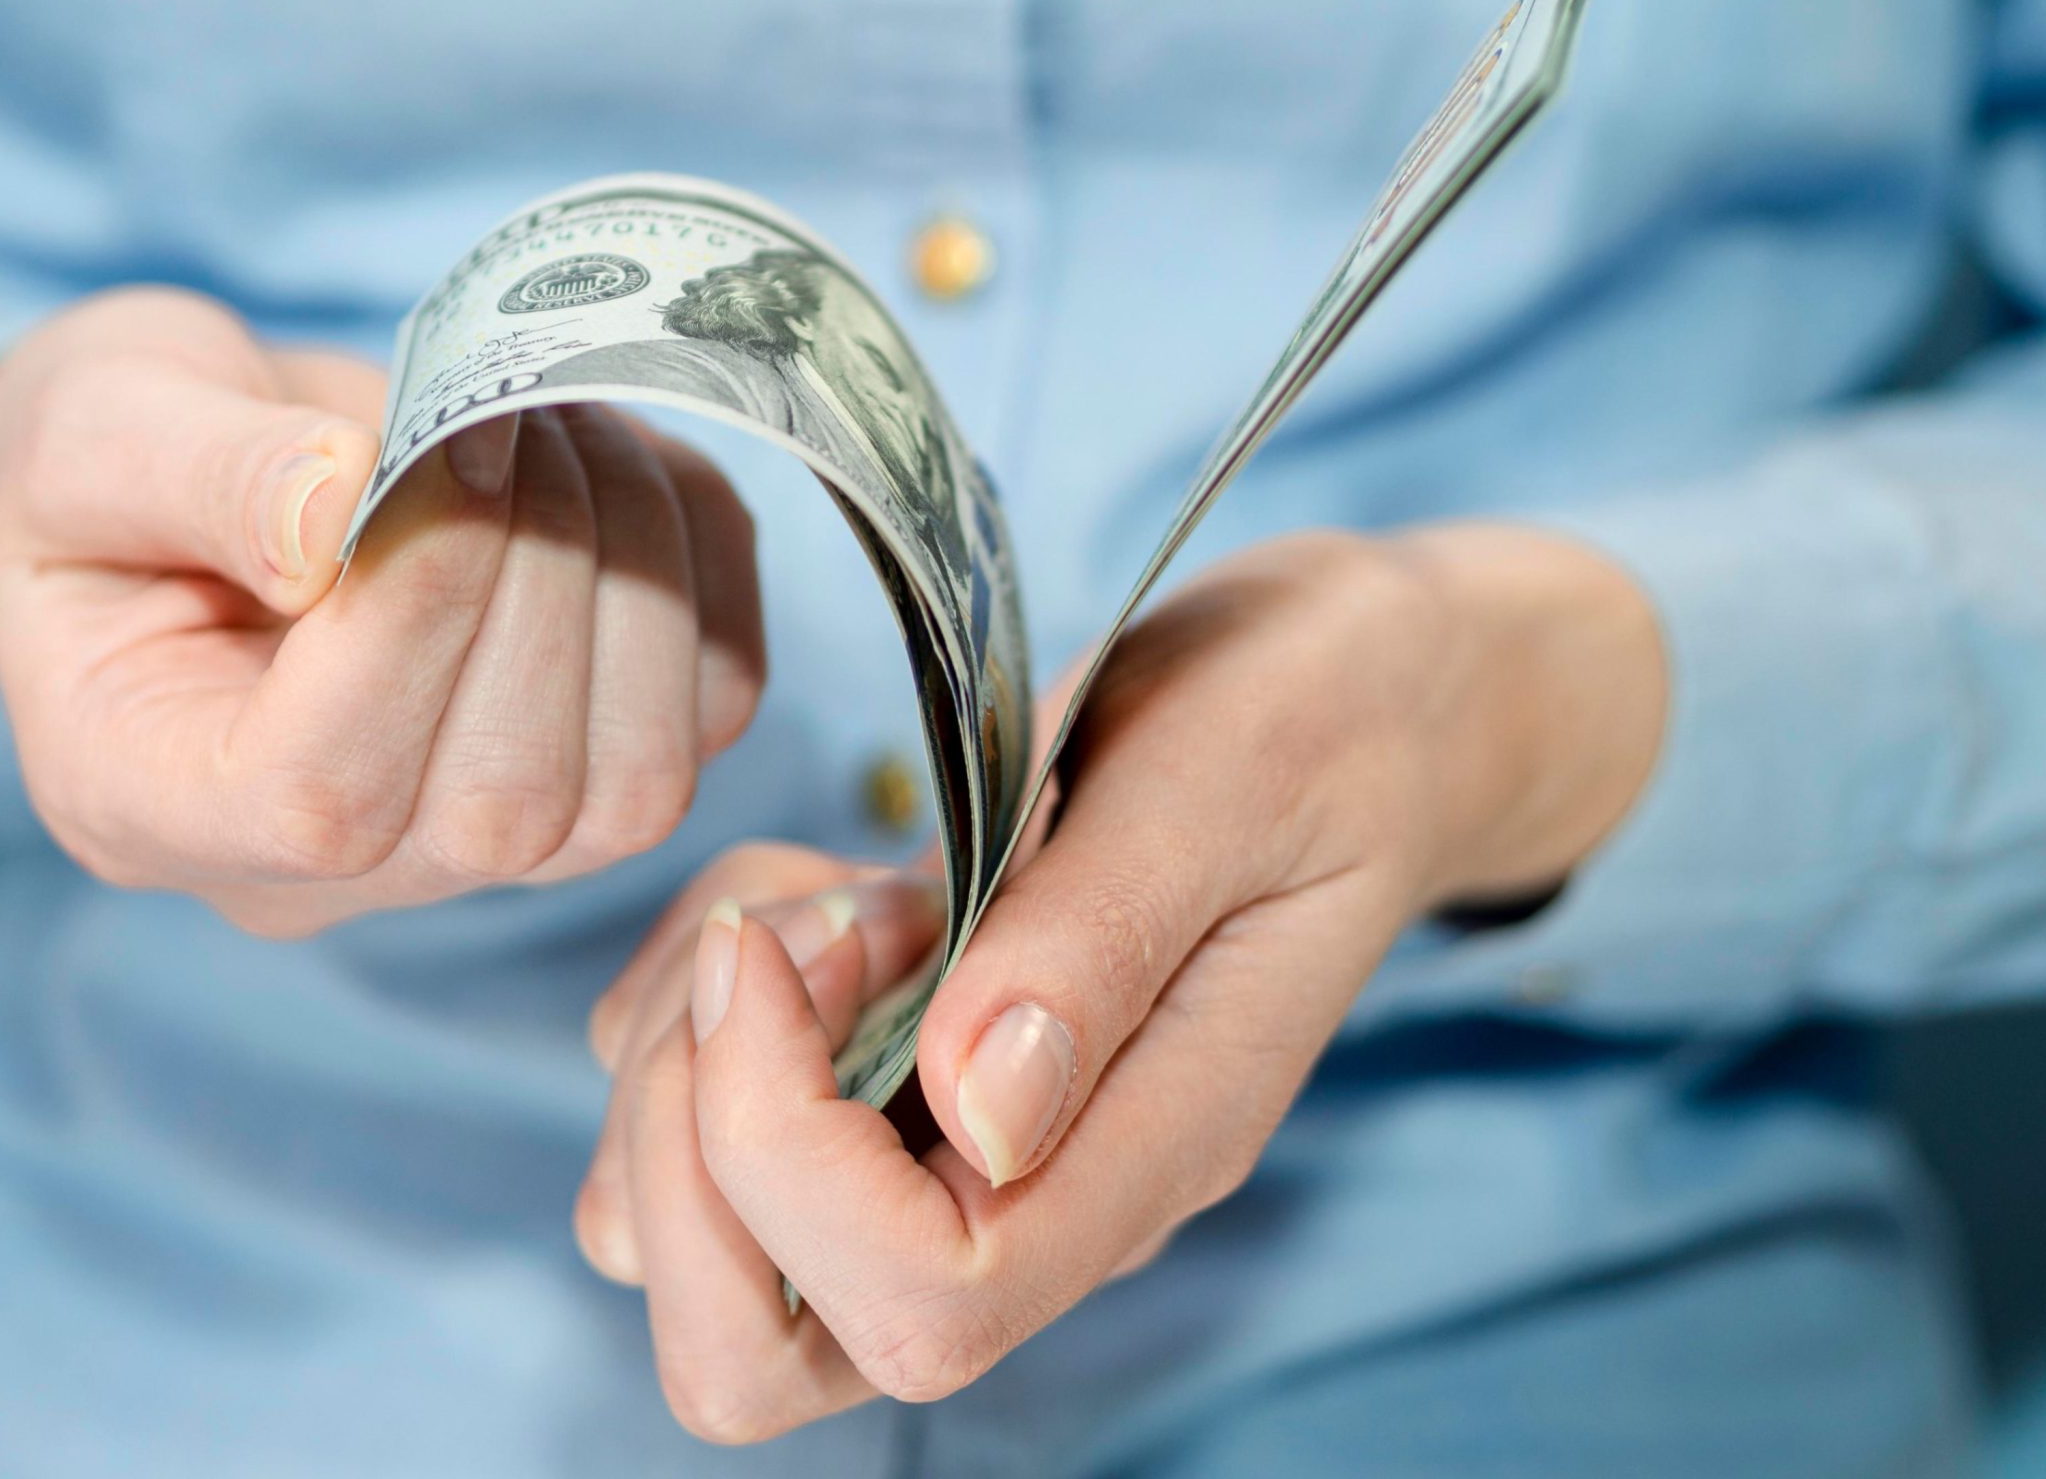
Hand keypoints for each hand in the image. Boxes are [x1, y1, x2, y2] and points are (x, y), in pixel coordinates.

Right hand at [0, 286, 764, 931]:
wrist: (179, 466)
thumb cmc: (104, 459)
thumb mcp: (89, 433)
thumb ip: (200, 474)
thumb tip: (342, 499)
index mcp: (153, 804)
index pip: (324, 794)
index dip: (419, 612)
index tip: (447, 432)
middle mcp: (326, 875)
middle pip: (504, 802)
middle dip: (543, 569)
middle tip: (513, 399)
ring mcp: (470, 844)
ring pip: (636, 780)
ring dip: (634, 562)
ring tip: (560, 414)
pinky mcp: (587, 767)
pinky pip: (714, 701)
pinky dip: (704, 562)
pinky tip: (621, 458)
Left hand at [577, 526, 1663, 1440]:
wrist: (1362, 698)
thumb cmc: (1318, 720)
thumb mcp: (1233, 781)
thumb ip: (1100, 943)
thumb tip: (975, 1116)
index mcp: (1142, 1161)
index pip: (922, 1304)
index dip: (791, 1148)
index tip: (807, 940)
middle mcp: (1031, 1196)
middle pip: (760, 1347)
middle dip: (689, 1142)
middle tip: (778, 942)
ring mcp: (950, 1148)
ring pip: (691, 1231)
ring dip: (683, 1045)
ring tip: (818, 897)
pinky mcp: (890, 1076)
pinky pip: (691, 1098)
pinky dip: (692, 982)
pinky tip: (810, 886)